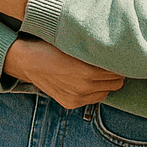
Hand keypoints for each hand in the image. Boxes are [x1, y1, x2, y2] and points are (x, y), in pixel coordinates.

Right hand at [3, 38, 123, 108]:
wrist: (27, 60)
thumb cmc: (51, 46)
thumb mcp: (74, 43)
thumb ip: (94, 49)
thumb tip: (114, 48)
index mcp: (87, 71)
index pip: (118, 71)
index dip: (119, 62)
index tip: (117, 56)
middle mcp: (84, 87)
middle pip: (116, 83)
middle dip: (115, 73)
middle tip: (110, 63)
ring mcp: (77, 98)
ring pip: (106, 93)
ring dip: (105, 83)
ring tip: (98, 72)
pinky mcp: (71, 103)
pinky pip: (93, 100)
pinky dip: (94, 91)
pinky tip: (87, 81)